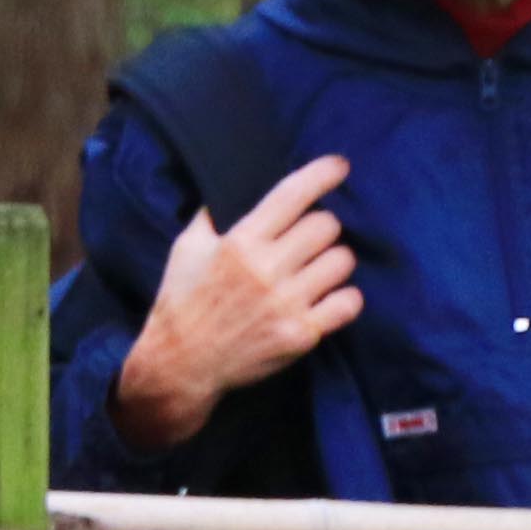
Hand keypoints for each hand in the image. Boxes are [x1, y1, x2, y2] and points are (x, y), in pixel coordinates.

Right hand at [111, 155, 359, 447]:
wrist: (182, 363)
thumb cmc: (182, 301)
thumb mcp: (187, 248)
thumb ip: (213, 215)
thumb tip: (232, 186)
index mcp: (240, 242)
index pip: (292, 195)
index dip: (323, 174)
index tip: (339, 166)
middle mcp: (267, 269)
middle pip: (326, 226)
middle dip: (322, 227)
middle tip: (311, 239)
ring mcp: (287, 304)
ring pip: (342, 261)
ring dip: (334, 261)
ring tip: (319, 269)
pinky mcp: (301, 335)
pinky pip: (348, 303)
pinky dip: (344, 297)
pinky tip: (330, 298)